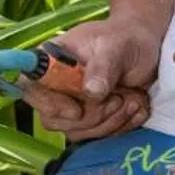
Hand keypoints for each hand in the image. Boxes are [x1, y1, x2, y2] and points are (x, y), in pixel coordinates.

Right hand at [22, 11, 165, 140]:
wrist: (144, 48)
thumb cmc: (126, 39)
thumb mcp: (117, 46)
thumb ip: (103, 67)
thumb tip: (91, 92)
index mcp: (51, 59)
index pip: (29, 86)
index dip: (47, 103)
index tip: (77, 110)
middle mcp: (55, 85)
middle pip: (52, 118)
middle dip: (90, 116)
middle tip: (119, 98)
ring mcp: (70, 104)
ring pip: (75, 131)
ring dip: (109, 122)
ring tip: (134, 100)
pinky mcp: (87, 120)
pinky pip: (95, 136)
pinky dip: (119, 127)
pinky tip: (137, 109)